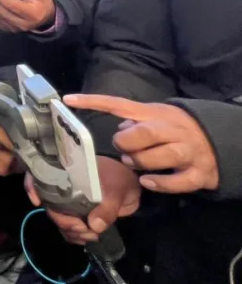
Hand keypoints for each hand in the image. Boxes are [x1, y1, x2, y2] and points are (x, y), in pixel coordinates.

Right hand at [26, 156, 140, 244]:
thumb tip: (94, 225)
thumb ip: (107, 206)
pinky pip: (68, 228)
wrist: (131, 185)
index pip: (39, 175)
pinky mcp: (77, 215)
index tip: (37, 202)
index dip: (31, 186)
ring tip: (92, 235)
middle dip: (64, 222)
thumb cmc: (119, 177)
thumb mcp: (116, 188)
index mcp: (66, 173)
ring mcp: (69, 202)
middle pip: (50, 205)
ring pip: (59, 220)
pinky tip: (88, 238)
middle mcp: (62, 187)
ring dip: (71, 232)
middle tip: (84, 229)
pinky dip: (75, 237)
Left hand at [64, 94, 218, 193]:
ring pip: (159, 157)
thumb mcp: (152, 116)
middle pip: (143, 133)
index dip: (92, 101)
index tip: (68, 100)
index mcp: (153, 113)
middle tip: (123, 149)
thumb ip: (131, 120)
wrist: (215, 140)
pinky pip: (176, 182)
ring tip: (135, 163)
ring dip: (141, 163)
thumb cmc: (172, 129)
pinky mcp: (198, 173)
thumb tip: (117, 128)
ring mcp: (187, 151)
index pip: (118, 103)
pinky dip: (159, 184)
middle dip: (126, 143)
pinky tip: (148, 182)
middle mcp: (171, 129)